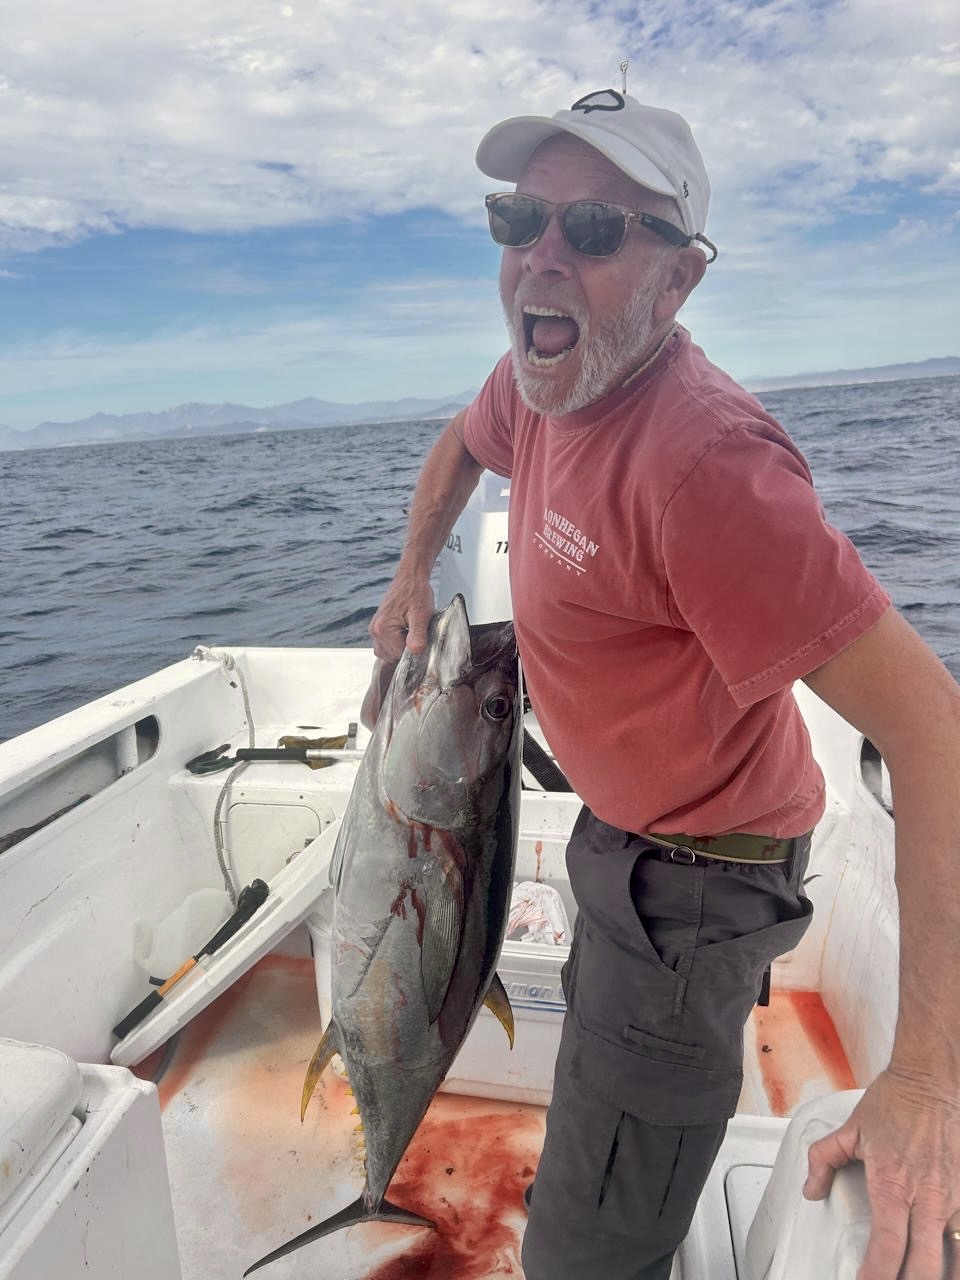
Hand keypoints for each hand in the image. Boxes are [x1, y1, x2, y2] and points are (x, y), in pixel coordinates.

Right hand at [368, 575, 434, 660]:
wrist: (410, 578)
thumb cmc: (416, 592)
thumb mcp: (421, 615)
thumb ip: (418, 636)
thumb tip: (415, 652)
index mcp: (383, 629)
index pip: (399, 655)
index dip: (413, 649)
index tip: (421, 636)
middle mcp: (375, 630)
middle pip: (392, 656)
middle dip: (405, 649)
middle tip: (416, 631)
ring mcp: (374, 629)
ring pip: (387, 653)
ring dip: (400, 647)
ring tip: (410, 631)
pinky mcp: (377, 627)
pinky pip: (384, 645)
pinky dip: (395, 643)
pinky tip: (404, 631)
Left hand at [804, 1069, 959, 1277]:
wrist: (932, 1080)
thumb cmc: (894, 1102)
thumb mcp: (850, 1129)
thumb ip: (823, 1160)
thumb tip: (811, 1191)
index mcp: (893, 1184)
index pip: (887, 1245)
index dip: (877, 1275)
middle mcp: (927, 1198)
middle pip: (924, 1265)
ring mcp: (955, 1198)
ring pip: (955, 1259)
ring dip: (939, 1276)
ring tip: (921, 1278)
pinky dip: (958, 1254)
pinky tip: (948, 1264)